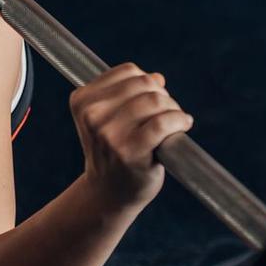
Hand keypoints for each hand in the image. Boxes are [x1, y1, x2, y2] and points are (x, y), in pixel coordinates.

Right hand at [70, 64, 194, 209]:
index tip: (151, 101)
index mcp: (82, 101)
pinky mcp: (130, 151)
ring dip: (173, 109)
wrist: (109, 193)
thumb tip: (158, 78)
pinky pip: (163, 122)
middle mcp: (92, 115)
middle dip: (162, 95)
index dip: (147, 83)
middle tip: (166, 113)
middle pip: (144, 83)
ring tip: (175, 123)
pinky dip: (179, 120)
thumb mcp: (110, 118)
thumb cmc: (114, 152)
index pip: (128, 71)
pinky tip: (183, 126)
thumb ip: (130, 92)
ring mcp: (109, 134)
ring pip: (155, 100)